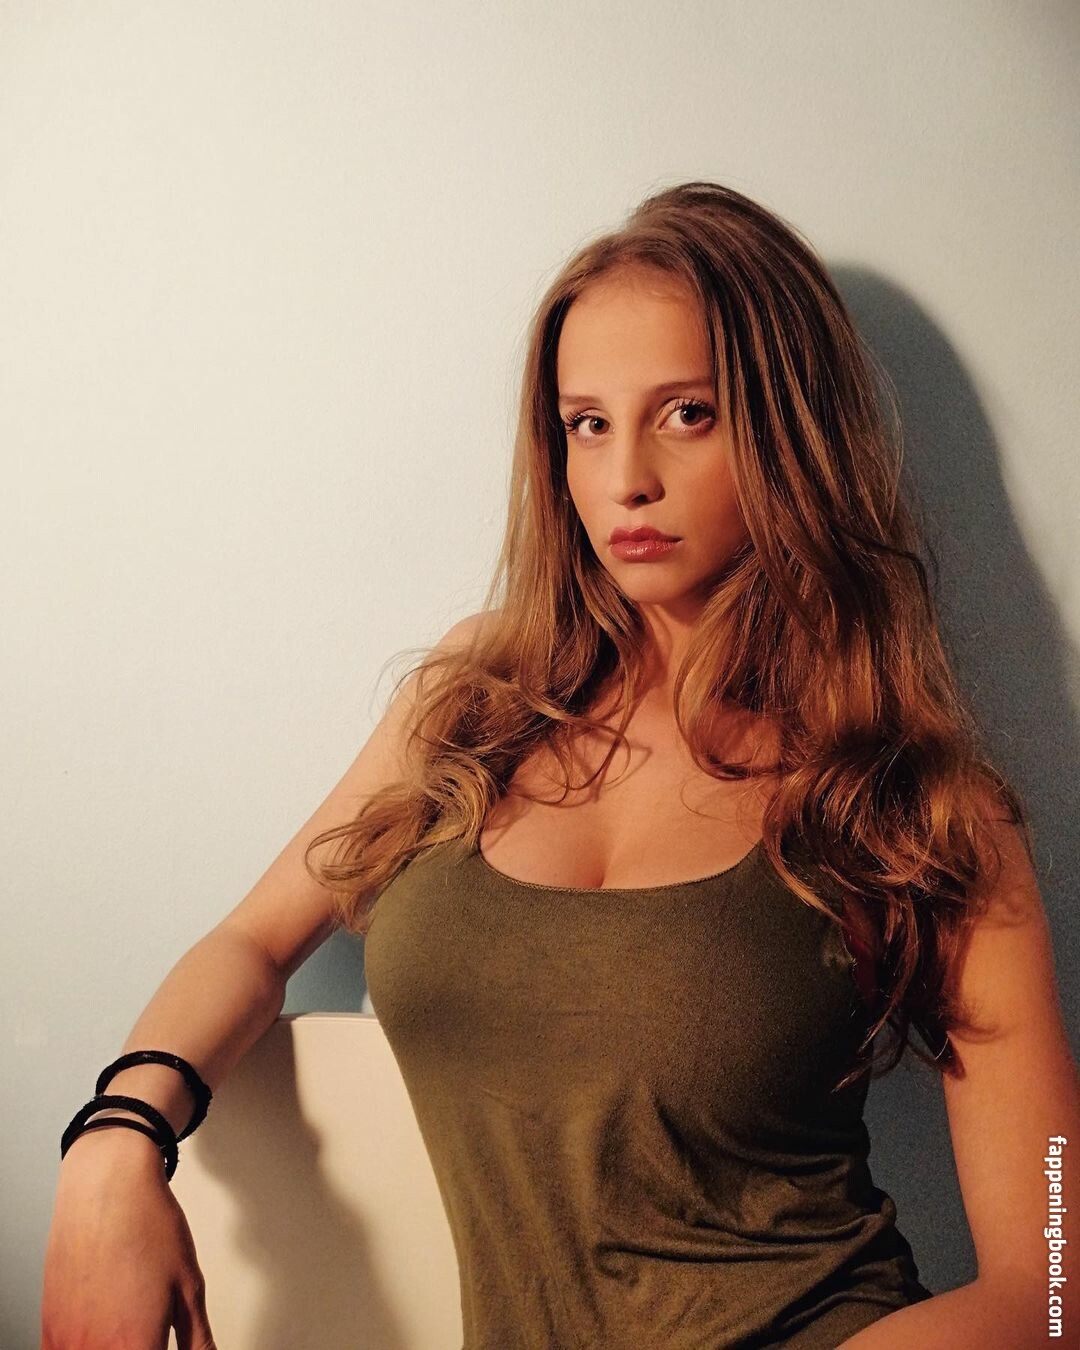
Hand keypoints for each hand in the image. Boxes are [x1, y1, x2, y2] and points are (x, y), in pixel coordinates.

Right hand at [41, 1128, 216, 1349]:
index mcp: (133, 1348)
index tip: (170, 1345)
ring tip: (133, 1320)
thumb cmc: (148, 1228)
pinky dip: (90, 1344)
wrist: (105, 1185)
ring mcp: (65, 1344)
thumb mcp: (189, 1288)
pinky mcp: (49, 1330)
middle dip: (143, 1348)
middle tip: (156, 1329)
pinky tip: (109, 1327)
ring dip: (118, 1346)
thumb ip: (198, 1342)